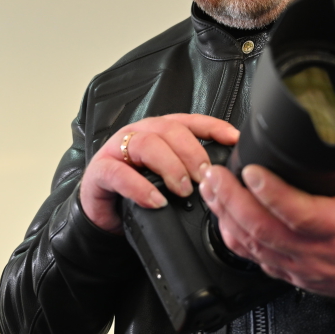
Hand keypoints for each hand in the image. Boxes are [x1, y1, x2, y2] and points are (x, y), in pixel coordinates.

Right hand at [79, 114, 239, 232]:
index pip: (190, 121)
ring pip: (147, 144)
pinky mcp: (100, 170)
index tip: (234, 140)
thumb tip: (223, 177)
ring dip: (170, 167)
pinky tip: (155, 201)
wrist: (103, 212)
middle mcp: (139, 134)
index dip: (213, 127)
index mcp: (159, 132)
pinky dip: (140, 188)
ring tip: (183, 190)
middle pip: (170, 130)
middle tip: (205, 177)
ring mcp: (117, 149)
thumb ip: (190, 170)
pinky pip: (120, 173)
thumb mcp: (168, 178)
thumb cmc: (138, 191)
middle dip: (193, 153)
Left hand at [199, 149, 334, 297]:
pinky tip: (221, 215)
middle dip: (233, 201)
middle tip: (215, 174)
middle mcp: (317, 252)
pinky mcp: (289, 274)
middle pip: (265, 231)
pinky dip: (232, 237)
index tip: (252, 170)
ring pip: (253, 246)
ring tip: (211, 188)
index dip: (273, 193)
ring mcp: (300, 267)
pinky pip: (254, 259)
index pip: (301, 214)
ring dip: (226, 217)